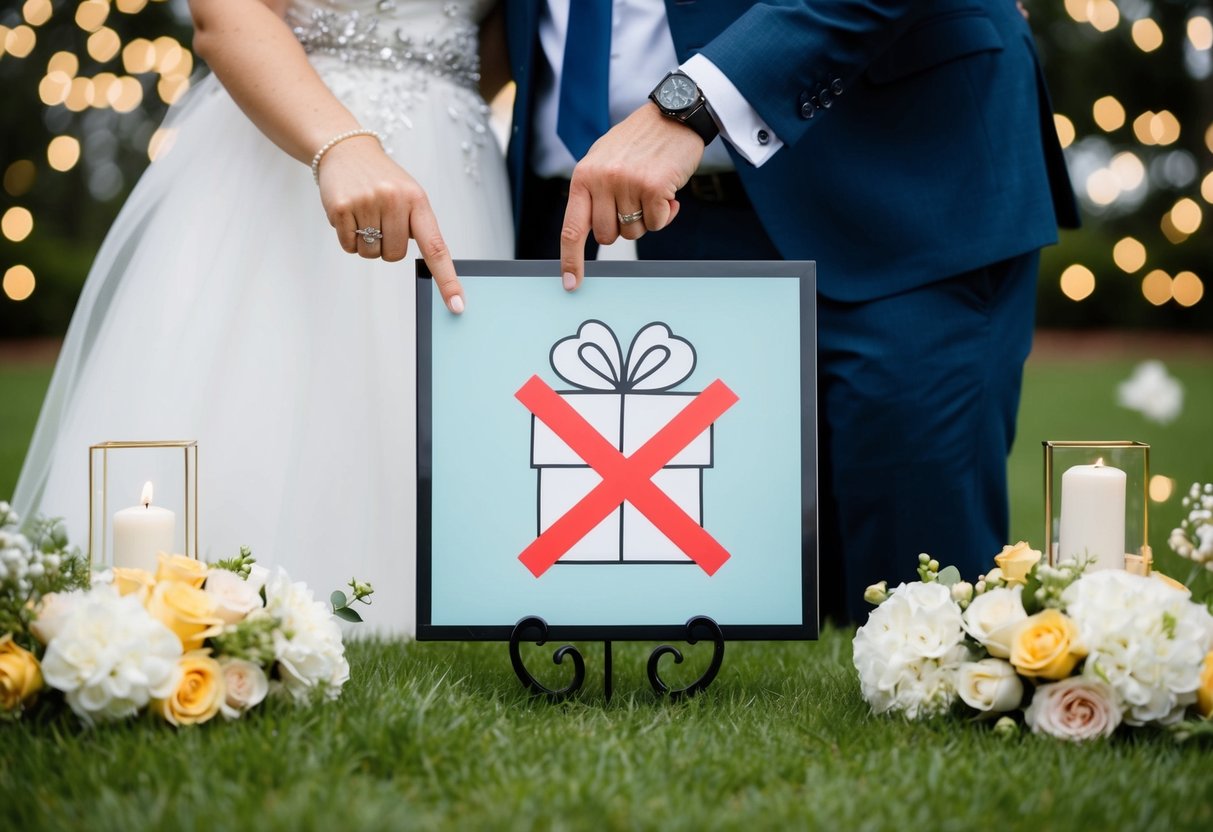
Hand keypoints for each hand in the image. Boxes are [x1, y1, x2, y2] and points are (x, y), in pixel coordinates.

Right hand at [318, 136, 463, 312]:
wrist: (346, 150)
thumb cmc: (382, 179)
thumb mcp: (408, 195)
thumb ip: (418, 226)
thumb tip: (431, 268)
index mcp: (418, 200)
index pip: (436, 247)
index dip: (447, 279)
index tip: (457, 305)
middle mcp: (394, 200)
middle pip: (395, 255)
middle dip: (386, 245)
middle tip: (379, 219)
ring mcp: (367, 202)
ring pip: (371, 254)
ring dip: (366, 243)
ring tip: (364, 213)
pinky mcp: (341, 208)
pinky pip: (348, 246)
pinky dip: (347, 237)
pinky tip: (348, 213)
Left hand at [560, 103, 705, 289]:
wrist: (673, 114)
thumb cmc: (638, 141)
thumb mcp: (604, 161)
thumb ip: (594, 193)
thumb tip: (593, 235)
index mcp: (583, 176)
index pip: (572, 228)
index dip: (571, 260)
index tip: (571, 283)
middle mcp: (601, 180)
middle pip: (607, 236)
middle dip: (622, 227)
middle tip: (634, 202)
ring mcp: (627, 183)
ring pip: (634, 232)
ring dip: (646, 218)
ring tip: (650, 189)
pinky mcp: (653, 186)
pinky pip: (657, 223)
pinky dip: (665, 214)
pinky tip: (667, 190)